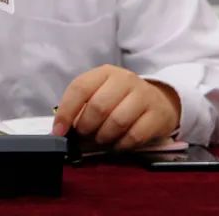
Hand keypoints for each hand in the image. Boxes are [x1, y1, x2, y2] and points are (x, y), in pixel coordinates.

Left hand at [52, 65, 180, 150]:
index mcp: (105, 73)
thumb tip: (62, 130)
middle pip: (98, 106)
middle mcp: (125, 80)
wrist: (159, 101)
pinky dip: (121, 145)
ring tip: (101, 139)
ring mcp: (143, 96)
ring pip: (117, 121)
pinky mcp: (157, 115)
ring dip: (104, 137)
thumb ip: (82, 107)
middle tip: (85, 136)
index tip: (59, 131)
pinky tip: (118, 144)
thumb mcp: (100, 94)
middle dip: (86, 126)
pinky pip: (135, 135)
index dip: (66, 111)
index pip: (80, 88)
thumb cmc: (122, 100)